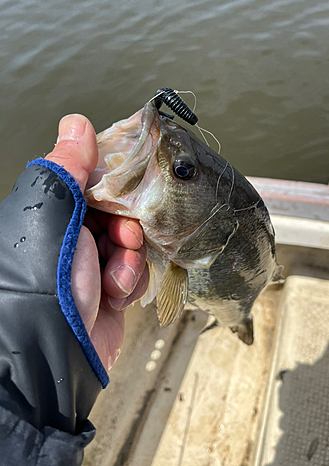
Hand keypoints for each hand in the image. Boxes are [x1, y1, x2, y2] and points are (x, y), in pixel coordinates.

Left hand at [46, 114, 148, 370]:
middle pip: (116, 209)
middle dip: (125, 224)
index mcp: (50, 211)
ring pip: (131, 240)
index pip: (91, 180)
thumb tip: (76, 120)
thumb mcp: (52, 213)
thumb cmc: (47, 277)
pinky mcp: (110, 288)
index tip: (130, 185)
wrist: (55, 354)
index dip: (113, 181)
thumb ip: (65, 167)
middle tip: (120, 238)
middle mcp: (69, 234)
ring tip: (113, 277)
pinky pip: (134, 269)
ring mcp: (90, 263)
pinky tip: (115, 295)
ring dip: (129, 257)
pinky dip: (130, 279)